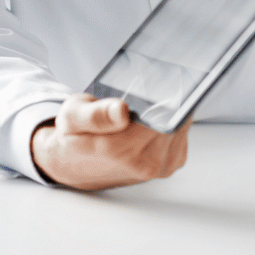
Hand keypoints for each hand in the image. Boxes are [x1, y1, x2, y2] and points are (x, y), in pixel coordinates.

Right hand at [30, 94, 189, 190]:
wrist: (75, 167)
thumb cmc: (74, 139)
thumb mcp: (72, 117)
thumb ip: (95, 115)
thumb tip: (121, 111)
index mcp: (123, 150)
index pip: (163, 114)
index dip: (162, 96)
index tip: (153, 86)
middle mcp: (147, 163)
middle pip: (175, 119)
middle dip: (164, 102)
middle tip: (143, 95)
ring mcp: (162, 167)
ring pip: (181, 126)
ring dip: (168, 113)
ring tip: (143, 109)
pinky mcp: (171, 165)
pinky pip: (182, 135)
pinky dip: (172, 123)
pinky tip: (151, 120)